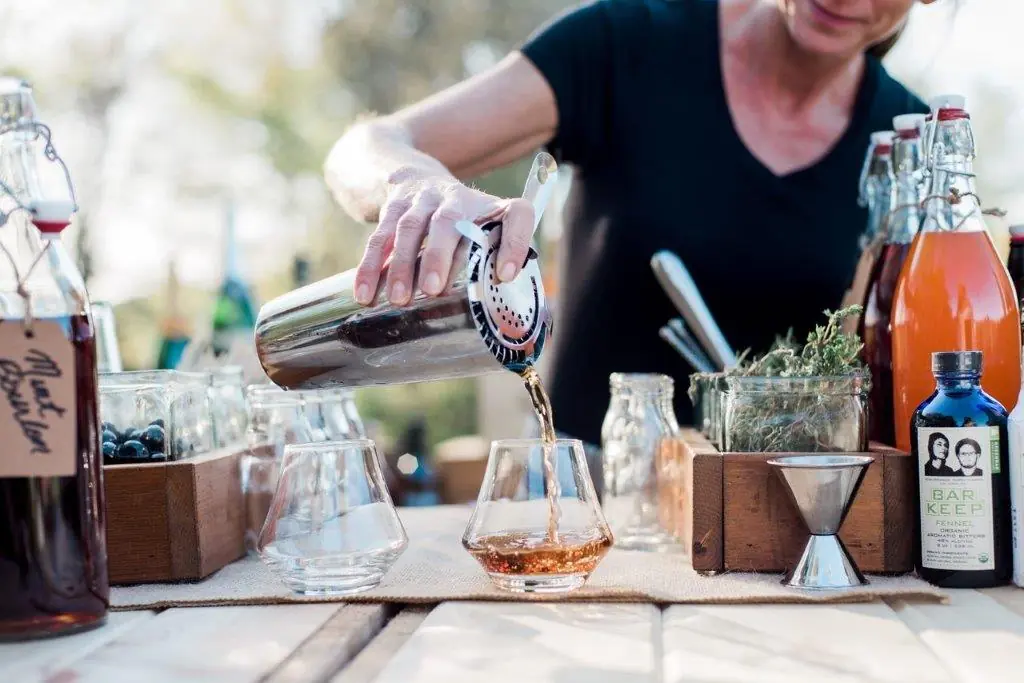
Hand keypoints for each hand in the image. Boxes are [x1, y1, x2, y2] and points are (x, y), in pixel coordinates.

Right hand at [354, 166, 535, 305]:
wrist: (415, 175)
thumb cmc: (462, 220)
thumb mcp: (486, 228)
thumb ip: (495, 260)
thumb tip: (500, 304)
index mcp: (491, 208)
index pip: (516, 215)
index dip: (515, 243)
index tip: (506, 274)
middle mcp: (457, 199)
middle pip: (449, 222)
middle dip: (439, 256)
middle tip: (433, 290)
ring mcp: (421, 200)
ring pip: (410, 229)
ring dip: (403, 265)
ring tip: (398, 299)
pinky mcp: (392, 208)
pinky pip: (380, 237)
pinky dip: (371, 267)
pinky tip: (365, 293)